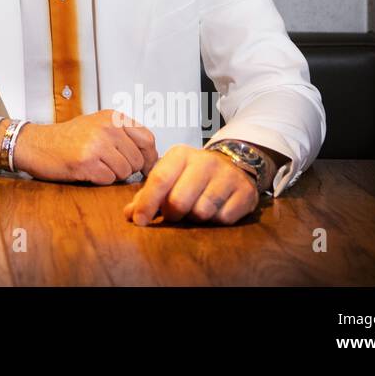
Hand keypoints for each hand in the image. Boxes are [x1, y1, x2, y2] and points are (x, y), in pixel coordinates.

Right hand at [15, 110, 157, 183]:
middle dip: (127, 169)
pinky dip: (100, 180)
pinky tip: (87, 171)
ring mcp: (96, 143)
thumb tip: (152, 158)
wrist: (36, 144)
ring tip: (96, 166)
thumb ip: (124, 136)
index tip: (143, 166)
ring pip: (125, 172)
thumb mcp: (98, 126)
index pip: (148, 139)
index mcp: (112, 117)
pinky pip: (109, 180)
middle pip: (138, 159)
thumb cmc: (67, 139)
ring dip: (113, 175)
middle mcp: (106, 127)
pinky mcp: (86, 161)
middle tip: (109, 166)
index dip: (149, 157)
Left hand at [123, 145, 259, 226]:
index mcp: (181, 154)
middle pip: (179, 201)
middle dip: (173, 214)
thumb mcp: (170, 175)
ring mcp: (227, 176)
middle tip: (174, 214)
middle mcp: (205, 161)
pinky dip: (216, 220)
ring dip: (195, 217)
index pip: (159, 180)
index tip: (139, 221)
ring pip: (202, 211)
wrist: (234, 163)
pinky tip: (216, 209)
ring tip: (196, 208)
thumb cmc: (193, 174)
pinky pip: (224, 218)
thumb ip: (148, 194)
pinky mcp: (245, 192)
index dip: (147, 203)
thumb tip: (129, 215)